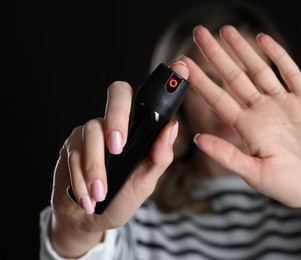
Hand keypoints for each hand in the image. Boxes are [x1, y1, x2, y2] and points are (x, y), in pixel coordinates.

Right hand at [49, 61, 188, 257]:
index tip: (180, 67)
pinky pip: (74, 153)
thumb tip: (172, 127)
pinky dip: (81, 179)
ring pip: (91, 131)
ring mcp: (90, 132)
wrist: (90, 219)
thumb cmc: (122, 197)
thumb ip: (159, 156)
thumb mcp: (146, 182)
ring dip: (95, 168)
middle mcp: (114, 123)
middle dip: (117, 118)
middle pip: (117, 94)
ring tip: (100, 194)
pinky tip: (87, 197)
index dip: (162, 82)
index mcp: (137, 129)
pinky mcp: (70, 146)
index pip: (147, 98)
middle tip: (118, 147)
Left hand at [180, 25, 300, 227]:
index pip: (217, 99)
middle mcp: (261, 111)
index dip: (200, 81)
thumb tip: (197, 140)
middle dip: (216, 55)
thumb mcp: (256, 174)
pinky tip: (263, 41)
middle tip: (198, 33)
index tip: (184, 64)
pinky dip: (278, 56)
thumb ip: (228, 156)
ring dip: (242, 49)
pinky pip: (290, 73)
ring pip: (258, 70)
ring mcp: (283, 103)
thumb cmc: (292, 185)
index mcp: (247, 128)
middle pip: (233, 77)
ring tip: (225, 30)